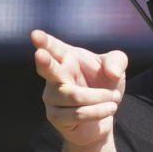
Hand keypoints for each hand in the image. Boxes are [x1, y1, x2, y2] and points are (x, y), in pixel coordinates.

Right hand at [32, 30, 127, 146]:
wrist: (106, 113)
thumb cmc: (104, 84)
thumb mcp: (116, 68)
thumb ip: (116, 62)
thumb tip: (112, 73)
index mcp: (66, 58)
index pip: (53, 47)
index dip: (44, 41)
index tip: (35, 34)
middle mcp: (54, 75)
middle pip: (48, 69)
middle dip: (44, 62)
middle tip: (40, 54)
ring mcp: (52, 96)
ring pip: (74, 96)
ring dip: (100, 97)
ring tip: (114, 97)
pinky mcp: (56, 116)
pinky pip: (78, 114)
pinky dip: (98, 111)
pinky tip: (109, 109)